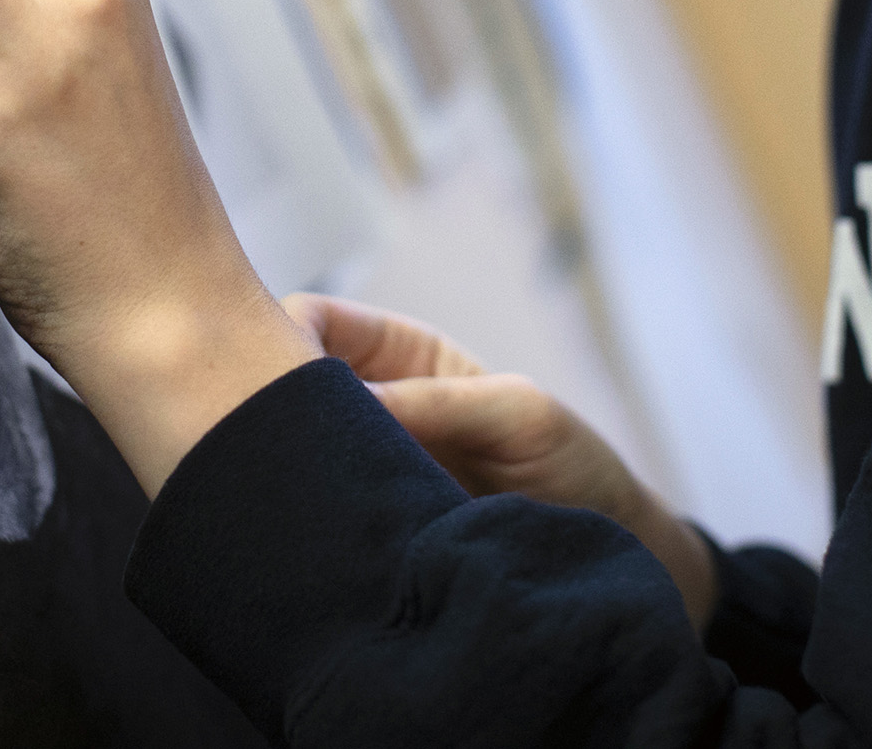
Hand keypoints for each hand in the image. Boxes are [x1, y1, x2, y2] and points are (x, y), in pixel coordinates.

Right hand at [286, 293, 717, 624]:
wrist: (609, 553)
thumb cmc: (574, 466)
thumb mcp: (519, 414)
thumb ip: (438, 400)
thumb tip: (342, 400)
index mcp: (401, 353)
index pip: (313, 317)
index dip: (280, 332)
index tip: (271, 371)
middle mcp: (372, 404)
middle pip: (286, 385)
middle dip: (266, 403)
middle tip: (261, 441)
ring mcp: (363, 468)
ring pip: (294, 453)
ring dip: (288, 469)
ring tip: (285, 492)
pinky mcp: (365, 529)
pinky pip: (319, 514)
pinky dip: (306, 519)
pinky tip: (303, 533)